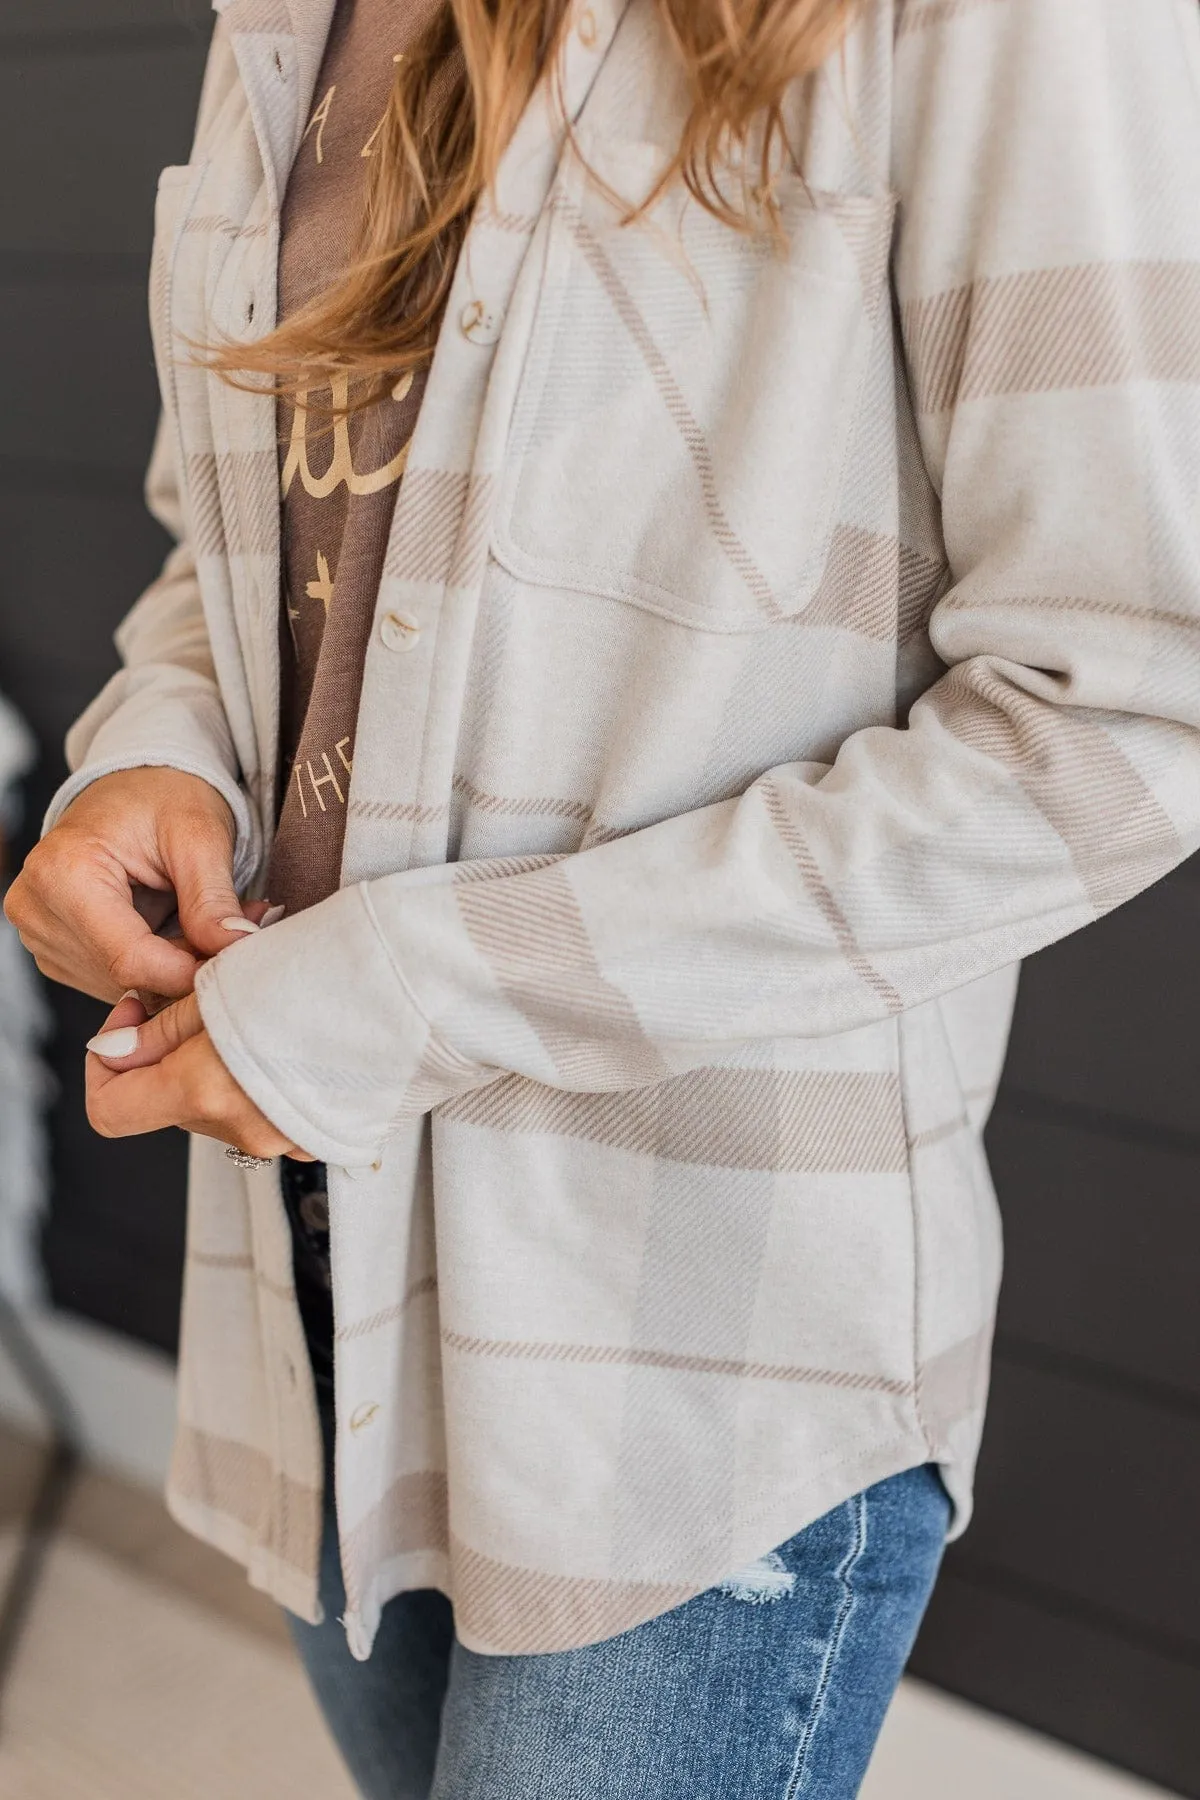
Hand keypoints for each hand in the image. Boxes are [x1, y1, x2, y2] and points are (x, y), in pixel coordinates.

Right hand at [5, 768, 259, 1002]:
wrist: (134, 787)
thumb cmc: (162, 797)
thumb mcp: (198, 835)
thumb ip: (212, 898)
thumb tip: (235, 949)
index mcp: (63, 873)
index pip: (127, 959)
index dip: (187, 972)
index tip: (234, 960)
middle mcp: (37, 908)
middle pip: (123, 976)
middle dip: (185, 964)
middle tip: (234, 930)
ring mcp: (40, 933)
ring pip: (120, 985)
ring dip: (172, 967)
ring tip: (204, 922)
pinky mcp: (55, 949)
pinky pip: (113, 979)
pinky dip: (153, 966)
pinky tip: (174, 930)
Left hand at [85, 990, 313, 1159]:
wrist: (414, 990)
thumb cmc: (323, 971)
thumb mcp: (224, 982)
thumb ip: (159, 1030)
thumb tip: (115, 1053)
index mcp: (205, 1090)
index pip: (109, 1111)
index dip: (106, 1062)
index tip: (137, 1009)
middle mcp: (243, 1128)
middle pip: (168, 1100)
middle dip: (170, 1047)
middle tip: (200, 985)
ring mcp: (285, 1139)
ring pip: (216, 1102)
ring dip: (216, 1058)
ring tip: (253, 1000)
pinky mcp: (321, 1134)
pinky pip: (265, 1109)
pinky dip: (259, 1076)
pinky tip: (285, 1033)